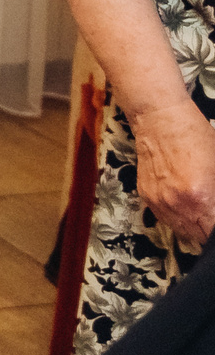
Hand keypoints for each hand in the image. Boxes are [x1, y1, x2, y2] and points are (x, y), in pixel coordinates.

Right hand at [132, 101, 214, 251]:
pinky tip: (186, 207)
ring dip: (195, 228)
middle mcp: (178, 204)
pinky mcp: (147, 196)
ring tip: (203, 215)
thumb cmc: (196, 137)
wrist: (160, 119)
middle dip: (209, 230)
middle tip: (213, 217)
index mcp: (201, 197)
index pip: (213, 230)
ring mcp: (160, 201)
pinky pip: (166, 219)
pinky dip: (178, 219)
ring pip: (182, 230)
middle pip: (200, 235)